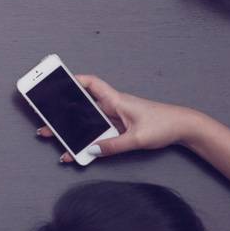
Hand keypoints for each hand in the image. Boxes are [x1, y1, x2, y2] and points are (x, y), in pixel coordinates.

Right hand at [37, 75, 204, 162]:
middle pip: (84, 106)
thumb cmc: (164, 125)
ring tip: (56, 137)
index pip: (91, 84)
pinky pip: (101, 131)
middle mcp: (114, 106)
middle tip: (46, 121)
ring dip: (75, 128)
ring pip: (90, 120)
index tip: (57, 82)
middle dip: (63, 112)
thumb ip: (113, 146)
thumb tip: (91, 150)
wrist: (183, 127)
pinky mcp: (122, 126)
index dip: (74, 80)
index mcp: (117, 100)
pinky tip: (82, 148)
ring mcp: (118, 116)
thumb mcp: (137, 138)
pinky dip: (90, 138)